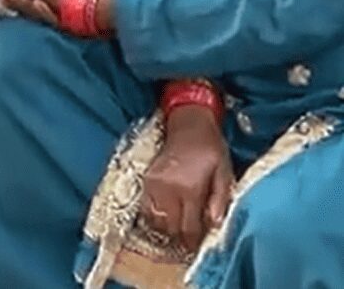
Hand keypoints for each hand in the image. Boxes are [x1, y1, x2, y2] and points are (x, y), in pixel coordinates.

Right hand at [140, 106, 233, 251]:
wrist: (189, 123)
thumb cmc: (210, 148)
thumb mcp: (224, 171)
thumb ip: (220, 199)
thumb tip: (214, 224)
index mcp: (189, 188)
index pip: (189, 228)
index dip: (194, 242)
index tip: (199, 245)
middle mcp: (168, 189)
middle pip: (171, 228)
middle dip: (182, 236)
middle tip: (191, 236)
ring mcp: (154, 184)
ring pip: (156, 221)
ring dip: (168, 228)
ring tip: (179, 225)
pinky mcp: (146, 179)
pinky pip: (146, 208)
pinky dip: (155, 217)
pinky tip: (166, 214)